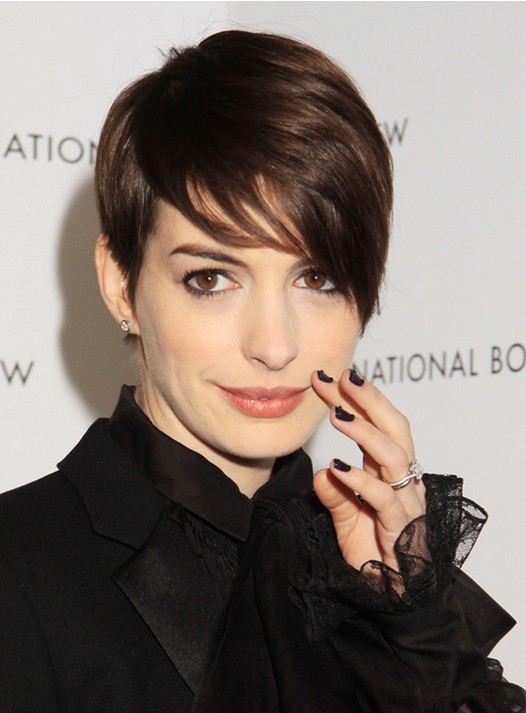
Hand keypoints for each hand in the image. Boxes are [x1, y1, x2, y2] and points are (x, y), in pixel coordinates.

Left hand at [311, 369, 425, 571]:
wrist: (392, 596)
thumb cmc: (373, 553)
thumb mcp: (345, 519)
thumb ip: (334, 496)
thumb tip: (320, 472)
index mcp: (388, 473)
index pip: (376, 426)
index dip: (355, 401)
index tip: (326, 378)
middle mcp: (402, 481)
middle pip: (394, 428)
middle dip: (369, 399)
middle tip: (341, 376)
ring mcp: (406, 502)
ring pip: (393, 455)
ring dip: (364, 430)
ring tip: (335, 413)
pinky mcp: (403, 528)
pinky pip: (383, 498)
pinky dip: (360, 480)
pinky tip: (337, 467)